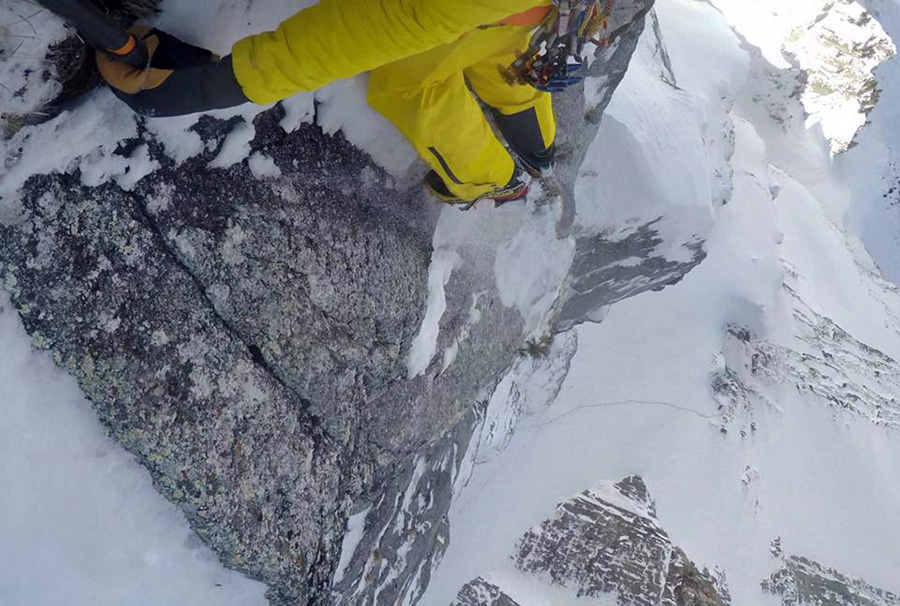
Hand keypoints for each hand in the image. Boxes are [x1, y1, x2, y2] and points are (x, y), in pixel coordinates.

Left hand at [97, 27, 249, 116]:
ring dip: (131, 75)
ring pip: (131, 89)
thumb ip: (139, 39)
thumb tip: (130, 38)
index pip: (108, 71)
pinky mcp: (163, 110)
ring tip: (138, 61)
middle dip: (118, 67)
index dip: (105, 56)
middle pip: (118, 83)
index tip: (106, 46)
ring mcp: (151, 109)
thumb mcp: (159, 45)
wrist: (210, 87)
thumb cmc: (183, 66)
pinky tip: (152, 72)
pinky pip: (145, 94)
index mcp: (132, 89)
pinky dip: (143, 83)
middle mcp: (138, 103)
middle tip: (123, 53)